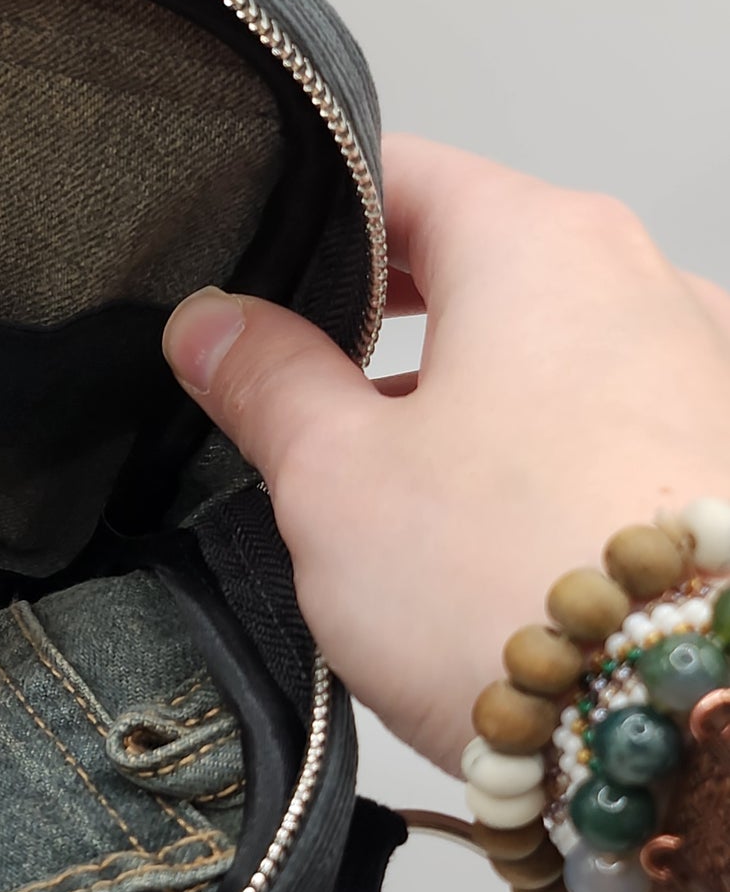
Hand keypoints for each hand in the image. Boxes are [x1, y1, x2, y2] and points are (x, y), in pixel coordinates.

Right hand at [162, 134, 729, 776]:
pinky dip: (532, 448)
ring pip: (545, 343)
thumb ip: (266, 380)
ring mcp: (703, 372)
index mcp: (540, 243)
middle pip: (479, 255)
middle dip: (378, 315)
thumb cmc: (510, 584)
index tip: (249, 275)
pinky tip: (482, 527)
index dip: (307, 215)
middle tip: (294, 389)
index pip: (400, 173)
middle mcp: (644, 282)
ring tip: (385, 482)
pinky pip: (602, 420)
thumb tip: (212, 323)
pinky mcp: (720, 464)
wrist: (678, 719)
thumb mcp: (334, 477)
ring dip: (459, 390)